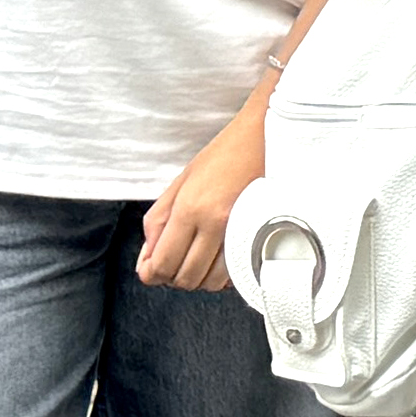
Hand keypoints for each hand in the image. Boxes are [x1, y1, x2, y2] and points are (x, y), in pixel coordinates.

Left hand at [140, 96, 263, 290]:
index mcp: (190, 208)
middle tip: (175, 261)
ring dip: (200, 277)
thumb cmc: (226, 152)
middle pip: (185, 278)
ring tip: (198, 258)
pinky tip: (218, 258)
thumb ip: (158, 220)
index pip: (162, 264)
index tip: (151, 268)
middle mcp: (215, 224)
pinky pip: (234, 274)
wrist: (267, 134)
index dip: (152, 273)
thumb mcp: (182, 180)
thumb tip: (148, 255)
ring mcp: (240, 231)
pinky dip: (222, 274)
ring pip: (210, 281)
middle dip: (174, 276)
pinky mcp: (259, 235)